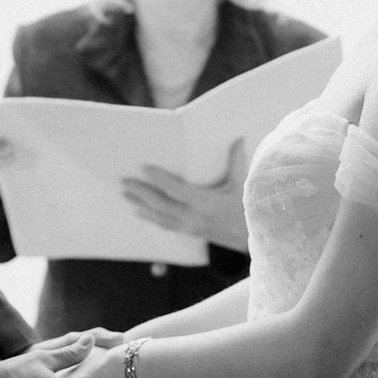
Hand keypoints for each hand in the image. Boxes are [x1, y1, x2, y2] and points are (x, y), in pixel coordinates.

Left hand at [121, 138, 249, 250]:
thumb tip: (238, 138)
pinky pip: (165, 225)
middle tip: (124, 181)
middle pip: (160, 204)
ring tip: (126, 195)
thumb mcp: (243, 185)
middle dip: (141, 192)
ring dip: (141, 205)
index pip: (176, 189)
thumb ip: (237, 161)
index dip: (158, 179)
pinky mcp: (190, 232)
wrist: (253, 239)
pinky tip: (139, 212)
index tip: (143, 167)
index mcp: (206, 203)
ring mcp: (190, 227)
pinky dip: (150, 217)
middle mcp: (194, 216)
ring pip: (159, 217)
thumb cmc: (248, 210)